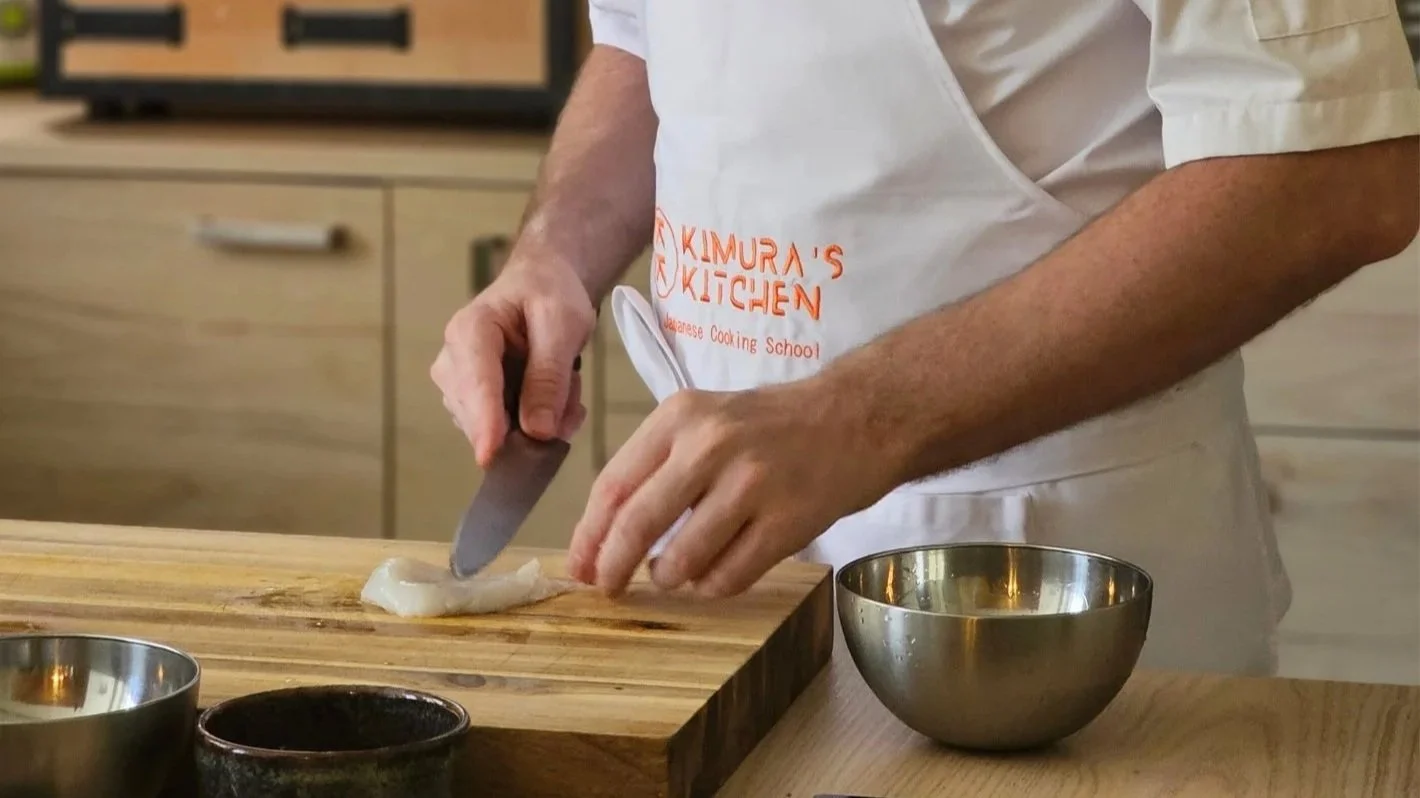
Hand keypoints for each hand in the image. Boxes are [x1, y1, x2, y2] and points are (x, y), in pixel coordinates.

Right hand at [431, 251, 596, 467]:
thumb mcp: (562, 325)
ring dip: (541, 421)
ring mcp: (460, 387)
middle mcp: (453, 363)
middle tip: (574, 395)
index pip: (476, 384)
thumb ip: (549, 376)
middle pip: (483, 415)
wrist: (544, 286)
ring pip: (498, 430)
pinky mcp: (475, 405)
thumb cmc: (550, 295)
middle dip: (533, 420)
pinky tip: (558, 398)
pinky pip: (506, 432)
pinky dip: (539, 423)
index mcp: (469, 332)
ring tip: (568, 386)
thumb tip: (536, 431)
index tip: (490, 458)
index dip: (485, 423)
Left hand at [566, 382, 892, 597]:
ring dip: (670, 577)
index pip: (614, 484)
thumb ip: (656, 466)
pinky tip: (715, 574)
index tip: (580, 565)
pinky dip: (712, 586)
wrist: (857, 418)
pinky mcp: (788, 521)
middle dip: (613, 567)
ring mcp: (753, 484)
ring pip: (682, 560)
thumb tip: (601, 535)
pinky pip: (728, 577)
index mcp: (681, 416)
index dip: (589, 535)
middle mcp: (711, 446)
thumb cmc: (772, 426)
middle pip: (637, 525)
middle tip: (609, 588)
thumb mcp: (706, 420)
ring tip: (677, 571)